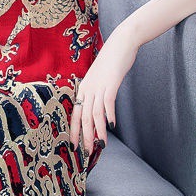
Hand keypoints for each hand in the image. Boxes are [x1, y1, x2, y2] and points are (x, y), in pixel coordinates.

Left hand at [70, 30, 138, 154]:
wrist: (120, 43)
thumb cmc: (111, 62)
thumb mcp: (100, 79)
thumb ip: (97, 93)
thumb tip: (99, 110)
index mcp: (83, 89)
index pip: (76, 114)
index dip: (74, 131)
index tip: (74, 145)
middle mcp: (88, 89)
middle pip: (83, 117)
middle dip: (85, 136)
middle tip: (87, 152)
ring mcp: (99, 86)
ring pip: (95, 113)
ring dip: (98, 131)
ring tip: (101, 145)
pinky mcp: (111, 83)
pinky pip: (107, 102)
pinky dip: (109, 115)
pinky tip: (111, 126)